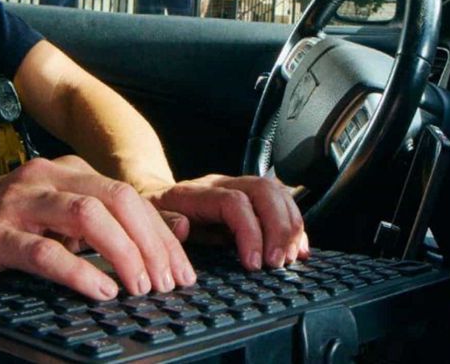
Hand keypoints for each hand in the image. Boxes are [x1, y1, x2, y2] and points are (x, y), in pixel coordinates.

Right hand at [0, 156, 195, 299]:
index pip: (128, 195)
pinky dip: (79, 272)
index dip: (161, 233)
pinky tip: (100, 291)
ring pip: (87, 216)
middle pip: (116, 200)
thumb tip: (177, 228)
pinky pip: (44, 251)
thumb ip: (110, 221)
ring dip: (122, 254)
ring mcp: (18, 204)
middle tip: (168, 282)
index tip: (181, 269)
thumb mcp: (59, 217)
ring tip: (139, 287)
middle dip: (150, 243)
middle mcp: (45, 178)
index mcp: (65, 171)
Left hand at [142, 175, 308, 270]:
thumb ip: (165, 224)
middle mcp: (222, 183)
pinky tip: (298, 247)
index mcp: (197, 192)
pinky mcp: (252, 198)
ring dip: (291, 226)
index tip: (253, 264)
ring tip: (289, 258)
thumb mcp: (151, 221)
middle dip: (278, 228)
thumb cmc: (156, 215)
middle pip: (264, 191)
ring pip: (278, 192)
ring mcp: (240, 186)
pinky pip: (283, 201)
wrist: (157, 197)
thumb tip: (183, 227)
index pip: (234, 202)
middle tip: (277, 263)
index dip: (250, 232)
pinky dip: (295, 225)